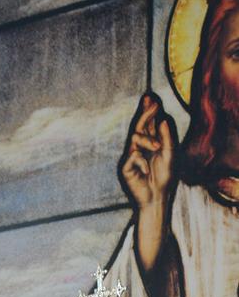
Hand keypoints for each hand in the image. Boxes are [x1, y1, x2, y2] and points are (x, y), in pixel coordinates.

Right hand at [120, 94, 175, 209]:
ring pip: (135, 137)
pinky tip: (146, 171)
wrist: (157, 198)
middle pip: (140, 126)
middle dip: (146, 114)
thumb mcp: (170, 155)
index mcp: (152, 143)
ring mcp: (132, 156)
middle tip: (153, 104)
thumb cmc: (164, 178)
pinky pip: (132, 156)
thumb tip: (163, 119)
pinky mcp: (126, 167)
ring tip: (156, 147)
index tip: (152, 98)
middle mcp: (141, 147)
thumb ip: (167, 138)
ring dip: (147, 140)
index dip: (149, 111)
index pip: (150, 124)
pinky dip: (141, 162)